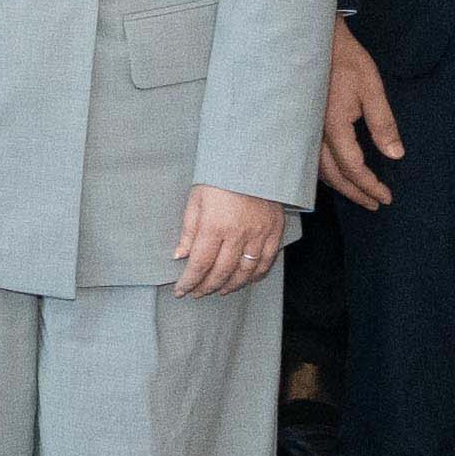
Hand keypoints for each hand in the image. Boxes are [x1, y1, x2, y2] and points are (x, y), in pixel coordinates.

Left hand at [168, 183, 294, 297]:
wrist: (252, 162)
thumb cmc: (219, 179)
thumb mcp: (196, 200)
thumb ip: (189, 231)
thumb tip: (180, 256)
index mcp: (214, 226)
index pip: (200, 264)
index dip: (189, 281)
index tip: (181, 290)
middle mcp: (238, 234)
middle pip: (221, 272)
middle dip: (206, 287)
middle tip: (197, 293)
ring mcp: (259, 235)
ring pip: (245, 273)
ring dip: (230, 286)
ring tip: (219, 290)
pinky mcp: (274, 233)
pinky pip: (266, 263)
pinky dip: (255, 276)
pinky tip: (244, 280)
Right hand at [316, 21, 401, 211]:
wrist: (314, 40)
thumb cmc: (346, 61)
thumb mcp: (372, 88)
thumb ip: (383, 123)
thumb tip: (395, 155)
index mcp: (334, 126)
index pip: (353, 168)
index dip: (370, 185)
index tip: (387, 196)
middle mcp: (315, 134)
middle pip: (334, 175)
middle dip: (356, 193)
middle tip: (375, 204)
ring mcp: (305, 130)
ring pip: (319, 170)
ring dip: (340, 186)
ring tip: (359, 194)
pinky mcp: (302, 125)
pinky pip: (311, 159)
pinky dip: (326, 173)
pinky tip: (336, 174)